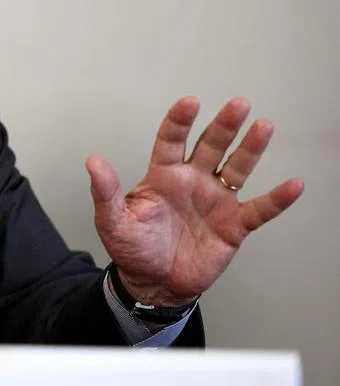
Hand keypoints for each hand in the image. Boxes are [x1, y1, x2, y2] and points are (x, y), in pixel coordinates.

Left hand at [87, 97, 303, 307]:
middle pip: (210, 146)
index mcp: (163, 176)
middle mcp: (192, 182)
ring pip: (237, 168)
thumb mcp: (112, 221)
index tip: (190, 102)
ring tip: (264, 126)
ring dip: (251, 149)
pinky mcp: (233, 226)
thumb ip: (105, 191)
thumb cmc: (132, 248)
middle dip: (224, 126)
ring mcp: (215, 201)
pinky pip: (258, 209)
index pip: (171, 140)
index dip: (180, 121)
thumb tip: (93, 161)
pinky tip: (293, 185)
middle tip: (239, 104)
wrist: (153, 283)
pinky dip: (276, 199)